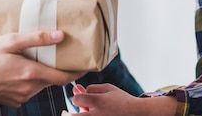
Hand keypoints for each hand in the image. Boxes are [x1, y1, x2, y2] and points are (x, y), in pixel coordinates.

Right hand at [0, 30, 83, 107]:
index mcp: (30, 74)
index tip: (86, 64)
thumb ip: (36, 39)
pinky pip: (27, 90)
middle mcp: (28, 89)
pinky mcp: (13, 101)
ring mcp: (20, 97)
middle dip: (59, 69)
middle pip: (52, 80)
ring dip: (41, 74)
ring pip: (40, 85)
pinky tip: (19, 69)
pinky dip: (29, 80)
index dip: (77, 72)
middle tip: (61, 54)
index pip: (63, 77)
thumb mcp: (9, 41)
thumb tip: (60, 36)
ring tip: (36, 58)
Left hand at [61, 83, 176, 115]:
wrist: (136, 113)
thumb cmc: (122, 100)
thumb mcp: (109, 88)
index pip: (77, 100)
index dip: (76, 96)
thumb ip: (93, 88)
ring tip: (81, 113)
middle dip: (66, 115)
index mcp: (99, 102)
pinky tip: (90, 114)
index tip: (79, 95)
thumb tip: (78, 91)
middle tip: (64, 113)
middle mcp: (97, 115)